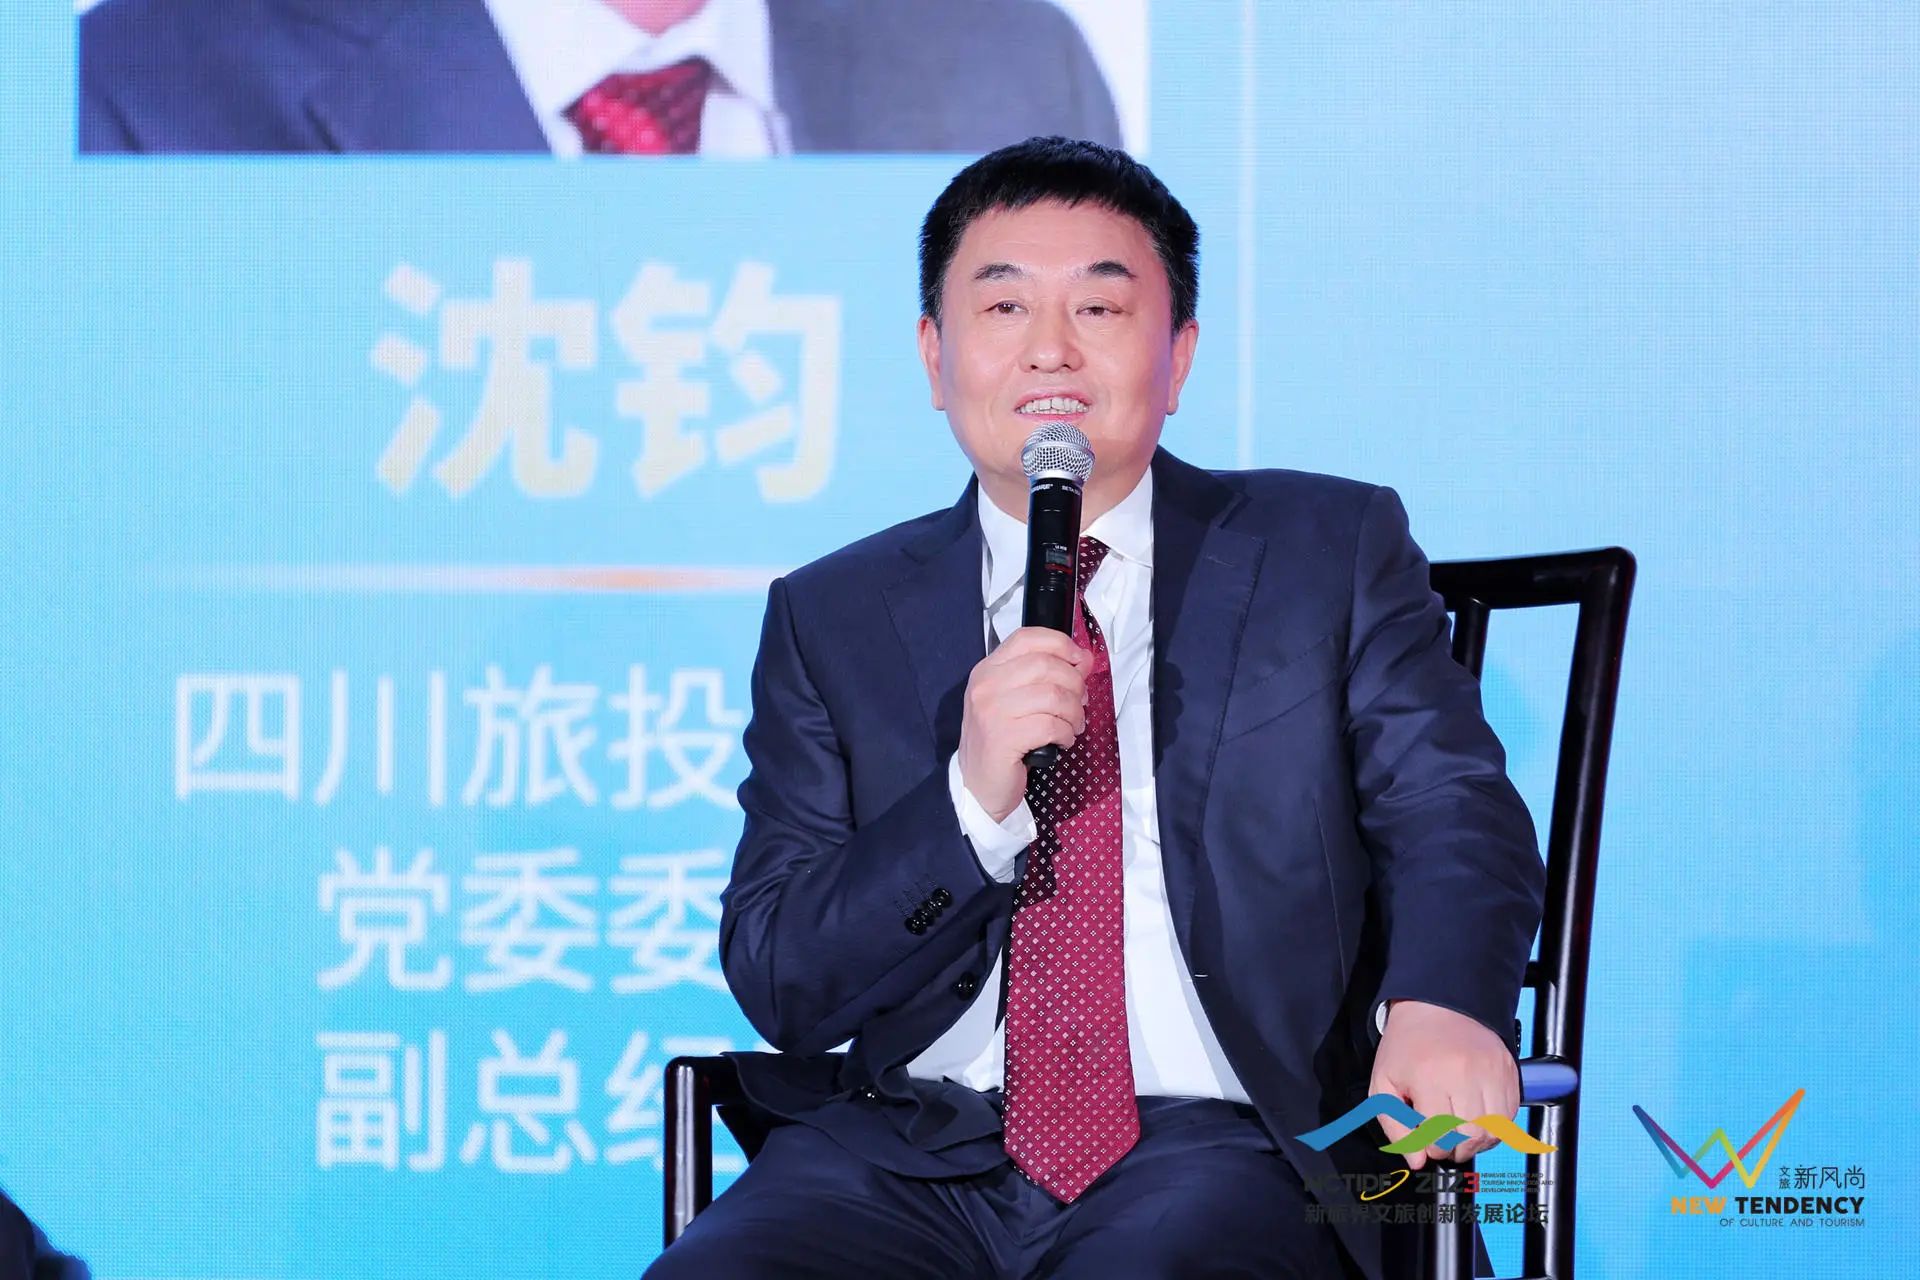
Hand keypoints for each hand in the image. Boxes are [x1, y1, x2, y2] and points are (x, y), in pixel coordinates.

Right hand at [956, 627, 1089, 820]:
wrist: (976, 786)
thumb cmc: (1000, 742)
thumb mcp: (1015, 700)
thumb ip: (1045, 677)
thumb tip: (1084, 659)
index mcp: (988, 670)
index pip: (1028, 637)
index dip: (1062, 644)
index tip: (1080, 661)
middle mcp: (986, 685)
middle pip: (1046, 665)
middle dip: (1075, 684)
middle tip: (1080, 703)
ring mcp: (991, 711)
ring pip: (1053, 695)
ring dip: (1074, 712)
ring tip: (1072, 726)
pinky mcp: (1002, 738)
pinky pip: (1050, 725)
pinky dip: (1066, 733)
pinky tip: (1062, 741)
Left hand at [1368, 1000, 1518, 1168]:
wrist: (1437, 1005)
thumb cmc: (1407, 1046)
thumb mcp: (1383, 1082)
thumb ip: (1394, 1125)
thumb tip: (1417, 1161)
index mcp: (1430, 1077)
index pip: (1439, 1137)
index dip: (1431, 1148)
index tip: (1426, 1141)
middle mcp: (1465, 1075)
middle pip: (1470, 1138)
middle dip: (1456, 1149)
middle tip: (1444, 1141)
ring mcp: (1492, 1072)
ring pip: (1494, 1131)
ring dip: (1477, 1142)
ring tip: (1461, 1131)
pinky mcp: (1509, 1071)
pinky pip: (1510, 1116)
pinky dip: (1496, 1126)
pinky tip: (1477, 1117)